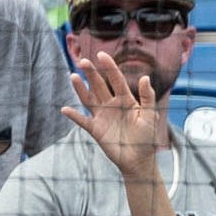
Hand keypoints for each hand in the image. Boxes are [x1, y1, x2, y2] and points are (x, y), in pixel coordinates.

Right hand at [63, 50, 159, 179]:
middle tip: (83, 61)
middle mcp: (112, 105)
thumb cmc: (147, 138)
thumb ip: (147, 98)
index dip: (110, 67)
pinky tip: (65, 109)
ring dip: (80, 88)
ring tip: (73, 76)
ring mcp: (102, 116)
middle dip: (91, 73)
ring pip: (88, 99)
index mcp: (126, 100)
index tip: (102, 55)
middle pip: (99, 86)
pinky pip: (82, 121)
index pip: (116, 80)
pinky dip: (74, 116)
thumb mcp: (150, 116)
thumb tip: (145, 77)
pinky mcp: (96, 129)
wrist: (139, 160)